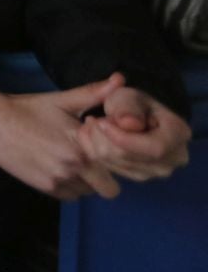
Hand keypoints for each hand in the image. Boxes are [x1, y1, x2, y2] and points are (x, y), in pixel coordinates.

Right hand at [0, 80, 122, 199]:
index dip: (115, 159)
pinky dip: (68, 186)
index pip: (118, 166)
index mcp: (83, 144)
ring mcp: (58, 179)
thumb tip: (120, 78)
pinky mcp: (44, 187)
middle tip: (92, 162)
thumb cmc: (29, 109)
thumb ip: (94, 93)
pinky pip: (69, 196)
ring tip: (72, 164)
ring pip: (88, 193)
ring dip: (85, 182)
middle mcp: (74, 166)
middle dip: (104, 177)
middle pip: (108, 190)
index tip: (105, 150)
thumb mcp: (61, 100)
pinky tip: (58, 169)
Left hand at [78, 82, 192, 183]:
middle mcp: (173, 158)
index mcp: (178, 134)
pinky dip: (96, 152)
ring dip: (95, 143)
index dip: (122, 137)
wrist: (135, 115)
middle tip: (92, 119)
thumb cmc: (132, 103)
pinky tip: (96, 137)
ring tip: (93, 124)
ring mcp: (157, 171)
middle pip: (127, 156)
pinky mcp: (139, 176)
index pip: (153, 147)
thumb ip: (127, 106)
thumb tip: (128, 124)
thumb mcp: (128, 96)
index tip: (100, 121)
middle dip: (103, 137)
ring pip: (115, 163)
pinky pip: (110, 168)